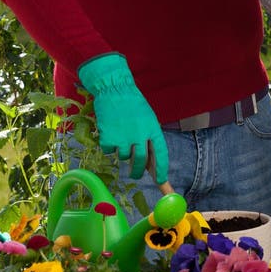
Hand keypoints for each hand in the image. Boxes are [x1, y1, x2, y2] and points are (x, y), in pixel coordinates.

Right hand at [78, 52, 168, 183]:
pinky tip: (110, 131)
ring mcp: (124, 138)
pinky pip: (109, 151)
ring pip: (123, 157)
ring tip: (120, 133)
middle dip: (138, 171)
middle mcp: (140, 136)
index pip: (160, 154)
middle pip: (140, 162)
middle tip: (135, 174)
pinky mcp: (109, 139)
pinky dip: (109, 145)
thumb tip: (150, 163)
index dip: (161, 170)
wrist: (114, 89)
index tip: (162, 182)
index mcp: (153, 129)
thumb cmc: (132, 104)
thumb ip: (149, 139)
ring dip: (122, 151)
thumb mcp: (147, 119)